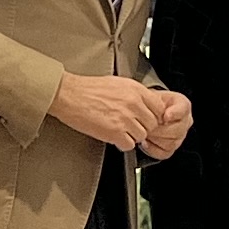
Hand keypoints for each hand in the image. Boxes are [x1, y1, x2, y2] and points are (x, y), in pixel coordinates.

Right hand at [46, 73, 165, 150]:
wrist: (69, 94)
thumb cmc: (87, 89)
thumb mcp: (117, 83)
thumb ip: (135, 94)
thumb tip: (145, 105)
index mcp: (135, 90)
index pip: (159, 108)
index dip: (153, 116)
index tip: (146, 119)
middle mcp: (133, 103)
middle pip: (152, 124)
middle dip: (143, 127)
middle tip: (131, 127)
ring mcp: (125, 118)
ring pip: (142, 136)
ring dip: (132, 136)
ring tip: (120, 131)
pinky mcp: (115, 132)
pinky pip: (129, 145)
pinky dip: (122, 144)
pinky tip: (114, 136)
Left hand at [135, 89, 193, 161]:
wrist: (146, 112)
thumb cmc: (151, 104)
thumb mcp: (153, 96)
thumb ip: (155, 102)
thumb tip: (160, 114)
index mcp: (182, 105)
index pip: (183, 109)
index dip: (174, 113)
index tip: (165, 116)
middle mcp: (185, 121)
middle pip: (177, 130)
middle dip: (158, 129)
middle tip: (146, 126)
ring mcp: (180, 136)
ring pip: (171, 143)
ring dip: (155, 139)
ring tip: (145, 133)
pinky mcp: (171, 148)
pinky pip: (164, 153)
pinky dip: (152, 149)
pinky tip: (147, 142)